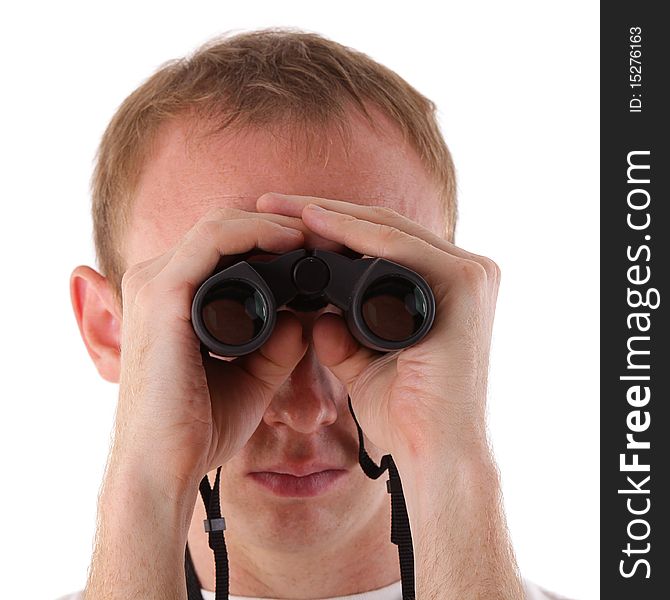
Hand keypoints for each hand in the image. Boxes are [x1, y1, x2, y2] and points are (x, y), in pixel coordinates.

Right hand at [113, 208, 314, 493]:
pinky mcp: (162, 293)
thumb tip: (305, 320)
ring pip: (221, 223)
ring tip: (317, 236)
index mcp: (174, 297)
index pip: (224, 245)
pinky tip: (292, 242)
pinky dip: (256, 232)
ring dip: (273, 223)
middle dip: (279, 224)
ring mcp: (155, 283)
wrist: (161, 468)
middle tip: (326, 236)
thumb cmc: (198, 427)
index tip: (319, 250)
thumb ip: (276, 346)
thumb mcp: (250, 378)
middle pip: (225, 226)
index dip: (272, 237)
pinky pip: (213, 239)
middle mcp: (158, 280)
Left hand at [257, 193, 500, 465]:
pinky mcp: (466, 281)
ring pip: (386, 228)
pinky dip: (354, 231)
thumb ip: (343, 336)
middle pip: (381, 228)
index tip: (276, 225)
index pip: (379, 242)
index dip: (328, 229)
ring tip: (277, 208)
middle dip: (319, 213)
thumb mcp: (365, 363)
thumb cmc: (405, 414)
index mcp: (442, 286)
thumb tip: (313, 319)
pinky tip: (313, 222)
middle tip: (267, 204)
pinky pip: (399, 246)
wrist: (436, 453)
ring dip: (329, 215)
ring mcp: (470, 273)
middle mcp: (462, 272)